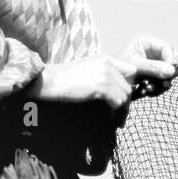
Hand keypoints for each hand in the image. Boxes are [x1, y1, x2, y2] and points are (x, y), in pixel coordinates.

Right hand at [33, 52, 174, 110]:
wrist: (47, 82)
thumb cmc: (63, 82)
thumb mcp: (86, 72)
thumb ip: (103, 76)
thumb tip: (119, 93)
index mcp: (105, 58)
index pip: (130, 70)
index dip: (131, 87)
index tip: (127, 102)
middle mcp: (107, 63)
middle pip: (129, 86)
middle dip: (126, 103)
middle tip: (120, 117)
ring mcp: (105, 74)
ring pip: (125, 95)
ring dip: (121, 110)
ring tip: (114, 120)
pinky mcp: (100, 86)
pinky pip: (118, 102)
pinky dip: (115, 113)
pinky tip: (108, 118)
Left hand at [120, 34, 177, 97]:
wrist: (107, 81)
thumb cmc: (117, 67)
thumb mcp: (135, 65)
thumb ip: (153, 67)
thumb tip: (172, 71)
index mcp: (148, 43)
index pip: (167, 48)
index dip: (171, 58)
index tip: (172, 69)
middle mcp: (153, 54)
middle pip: (171, 61)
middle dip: (168, 73)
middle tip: (164, 82)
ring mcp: (154, 66)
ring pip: (168, 74)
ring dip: (161, 83)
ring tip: (149, 88)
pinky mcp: (153, 78)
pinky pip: (162, 84)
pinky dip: (156, 89)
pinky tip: (146, 91)